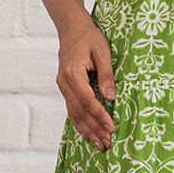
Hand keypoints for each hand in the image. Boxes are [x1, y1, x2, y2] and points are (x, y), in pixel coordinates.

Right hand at [56, 18, 116, 150]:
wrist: (71, 28)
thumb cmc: (89, 37)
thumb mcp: (103, 51)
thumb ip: (106, 75)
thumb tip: (110, 97)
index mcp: (73, 73)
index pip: (87, 100)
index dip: (99, 115)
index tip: (110, 126)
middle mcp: (64, 83)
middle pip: (80, 111)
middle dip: (94, 128)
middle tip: (107, 142)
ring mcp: (63, 86)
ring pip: (74, 113)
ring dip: (87, 130)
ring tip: (99, 144)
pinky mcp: (65, 88)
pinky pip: (71, 109)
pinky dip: (79, 123)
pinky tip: (86, 134)